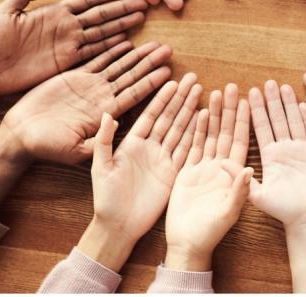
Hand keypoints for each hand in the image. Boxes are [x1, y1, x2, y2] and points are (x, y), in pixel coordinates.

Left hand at [0, 0, 147, 96]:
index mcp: (55, 12)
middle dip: (122, 9)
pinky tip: (125, 42)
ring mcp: (68, 45)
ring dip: (121, 25)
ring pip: (101, 33)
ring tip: (140, 18)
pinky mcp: (66, 62)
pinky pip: (92, 53)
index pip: (87, 1)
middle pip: (100, 15)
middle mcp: (66, 27)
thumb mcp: (5, 12)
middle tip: (144, 3)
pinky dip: (109, 47)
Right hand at [0, 41, 171, 164]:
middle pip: (132, 77)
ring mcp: (90, 86)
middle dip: (150, 63)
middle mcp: (102, 98)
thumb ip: (99, 140)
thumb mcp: (76, 150)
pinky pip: (97, 59)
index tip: (169, 72)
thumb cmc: (47, 147)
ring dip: (137, 55)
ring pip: (119, 66)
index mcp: (105, 114)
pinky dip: (111, 49)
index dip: (152, 83)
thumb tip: (118, 124)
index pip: (135, 95)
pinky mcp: (75, 77)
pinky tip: (125, 40)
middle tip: (169, 50)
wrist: (21, 134)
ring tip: (155, 43)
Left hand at [88, 73, 202, 244]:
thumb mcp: (101, 166)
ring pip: (180, 130)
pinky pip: (186, 150)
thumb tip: (108, 113)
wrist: (119, 225)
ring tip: (202, 93)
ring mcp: (162, 160)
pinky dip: (196, 135)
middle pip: (168, 118)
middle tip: (193, 79)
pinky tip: (205, 121)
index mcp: (132, 143)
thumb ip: (104, 140)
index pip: (150, 115)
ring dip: (191, 112)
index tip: (173, 82)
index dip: (161, 99)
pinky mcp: (173, 173)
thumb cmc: (105, 197)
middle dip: (181, 98)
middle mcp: (149, 148)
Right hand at [165, 84, 251, 270]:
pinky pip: (192, 146)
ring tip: (215, 92)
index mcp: (233, 175)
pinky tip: (198, 112)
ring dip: (213, 115)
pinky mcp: (188, 172)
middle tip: (231, 87)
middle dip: (229, 110)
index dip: (245, 121)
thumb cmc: (211, 233)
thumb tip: (250, 169)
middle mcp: (220, 168)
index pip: (241, 142)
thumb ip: (239, 191)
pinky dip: (196, 130)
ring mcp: (204, 169)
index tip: (249, 100)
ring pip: (210, 135)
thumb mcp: (228, 213)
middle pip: (226, 133)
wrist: (187, 245)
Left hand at [248, 81, 305, 226]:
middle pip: (277, 120)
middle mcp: (285, 150)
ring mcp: (303, 150)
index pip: (261, 128)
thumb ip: (239, 180)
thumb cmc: (282, 211)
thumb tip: (221, 163)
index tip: (248, 92)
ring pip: (294, 121)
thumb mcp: (257, 196)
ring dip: (289, 105)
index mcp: (269, 156)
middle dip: (272, 102)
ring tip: (284, 86)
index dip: (255, 111)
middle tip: (266, 82)